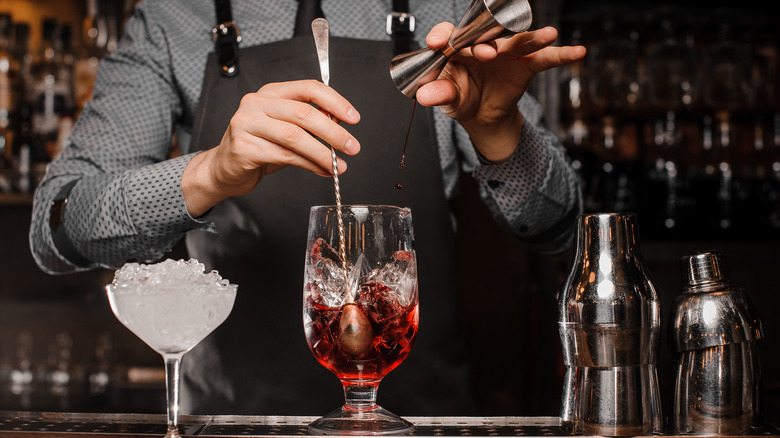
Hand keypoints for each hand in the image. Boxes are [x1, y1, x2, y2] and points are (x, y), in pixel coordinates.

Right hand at [182, 80, 360, 216]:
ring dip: (322, 153)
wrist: (224, 169)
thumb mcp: (287, 129)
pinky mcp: (244, 148)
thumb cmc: (259, 147)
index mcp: (271, 93)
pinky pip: (285, 156)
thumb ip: (311, 122)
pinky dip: (309, 165)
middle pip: (303, 113)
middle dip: (333, 132)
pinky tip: (322, 171)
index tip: (354, 118)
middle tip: (352, 147)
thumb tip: (340, 122)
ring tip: (339, 165)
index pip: (308, 88)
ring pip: (295, 137)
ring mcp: (247, 124)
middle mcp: (256, 103)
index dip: (335, 101)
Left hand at [415, 24, 585, 161]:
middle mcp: (483, 44)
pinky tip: (577, 52)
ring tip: (548, 34)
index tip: (439, 43)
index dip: (444, 36)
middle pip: (486, 35)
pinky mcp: (525, 65)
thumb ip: (438, 94)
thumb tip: (423, 96)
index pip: (449, 35)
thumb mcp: (448, 99)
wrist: (481, 116)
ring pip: (519, 41)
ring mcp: (507, 53)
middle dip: (487, 42)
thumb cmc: (461, 98)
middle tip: (487, 54)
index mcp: (457, 48)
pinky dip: (561, 55)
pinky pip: (545, 59)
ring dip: (532, 38)